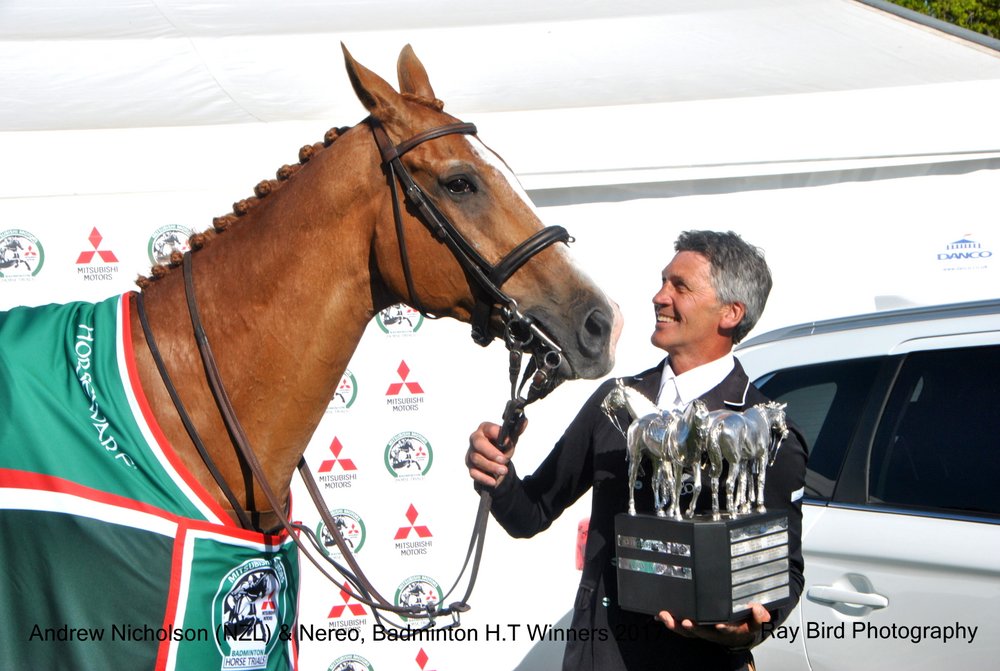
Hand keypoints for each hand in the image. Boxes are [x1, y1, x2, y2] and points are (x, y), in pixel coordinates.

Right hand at [466, 421, 513, 487]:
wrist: (495, 460)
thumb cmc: (501, 446)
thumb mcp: (510, 439)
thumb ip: (516, 431)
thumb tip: (525, 421)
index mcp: (485, 429)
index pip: (489, 429)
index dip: (498, 435)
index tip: (509, 442)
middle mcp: (475, 439)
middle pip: (478, 444)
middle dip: (491, 452)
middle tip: (504, 460)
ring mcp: (471, 453)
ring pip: (477, 459)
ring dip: (491, 466)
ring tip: (504, 471)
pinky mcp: (471, 466)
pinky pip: (474, 473)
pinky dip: (484, 478)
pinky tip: (493, 481)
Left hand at [656, 602, 770, 648]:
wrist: (733, 634)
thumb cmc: (742, 624)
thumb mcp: (754, 622)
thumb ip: (759, 616)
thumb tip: (759, 608)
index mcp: (729, 631)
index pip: (727, 630)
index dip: (724, 628)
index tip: (720, 625)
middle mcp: (712, 632)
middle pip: (701, 632)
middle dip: (692, 628)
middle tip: (685, 621)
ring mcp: (700, 630)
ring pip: (686, 631)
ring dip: (675, 625)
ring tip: (665, 616)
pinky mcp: (691, 625)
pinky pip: (678, 625)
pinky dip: (668, 621)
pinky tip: (659, 615)